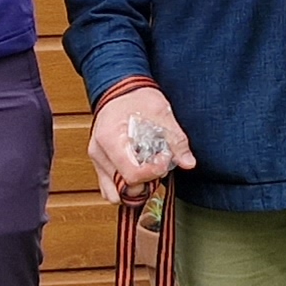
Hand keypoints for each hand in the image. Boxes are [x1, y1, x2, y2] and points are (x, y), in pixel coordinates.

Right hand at [91, 87, 193, 202]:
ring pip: (114, 194)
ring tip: (148, 170)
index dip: (153, 171)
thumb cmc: (137, 98)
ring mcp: (97, 161)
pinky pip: (108, 190)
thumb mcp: (160, 112)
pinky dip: (124, 189)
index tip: (164, 158)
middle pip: (124, 187)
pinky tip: (138, 173)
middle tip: (159, 163)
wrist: (120, 91)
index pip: (131, 174)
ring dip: (135, 189)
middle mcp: (99, 153)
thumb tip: (188, 162)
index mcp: (110, 138)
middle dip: (147, 181)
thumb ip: (175, 139)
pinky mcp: (100, 165)